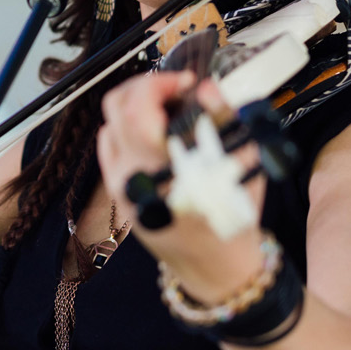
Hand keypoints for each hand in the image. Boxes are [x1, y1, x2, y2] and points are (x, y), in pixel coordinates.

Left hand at [98, 73, 263, 303]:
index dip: (160, 83)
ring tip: (169, 110)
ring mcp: (118, 186)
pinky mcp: (115, 193)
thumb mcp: (240, 163)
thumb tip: (204, 87)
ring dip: (136, 107)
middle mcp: (130, 176)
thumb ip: (223, 118)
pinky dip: (128, 129)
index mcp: (161, 169)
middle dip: (147, 87)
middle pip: (116, 108)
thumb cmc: (233, 215)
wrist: (215, 266)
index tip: (186, 83)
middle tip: (176, 90)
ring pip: (110, 124)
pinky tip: (156, 133)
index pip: (137, 109)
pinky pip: (110, 146)